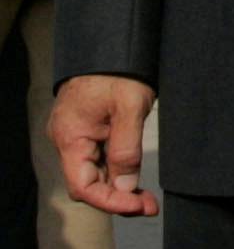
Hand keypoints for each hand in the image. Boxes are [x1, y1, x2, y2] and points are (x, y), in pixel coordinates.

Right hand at [49, 76, 157, 216]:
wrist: (114, 42)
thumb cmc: (120, 71)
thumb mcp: (130, 107)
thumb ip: (125, 149)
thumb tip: (124, 188)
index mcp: (71, 137)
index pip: (83, 185)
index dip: (109, 201)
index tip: (138, 207)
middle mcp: (68, 140)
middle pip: (88, 182)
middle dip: (118, 198)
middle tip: (149, 206)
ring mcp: (77, 134)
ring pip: (95, 172)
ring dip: (119, 186)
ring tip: (147, 198)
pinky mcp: (89, 129)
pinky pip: (99, 157)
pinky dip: (117, 170)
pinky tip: (134, 178)